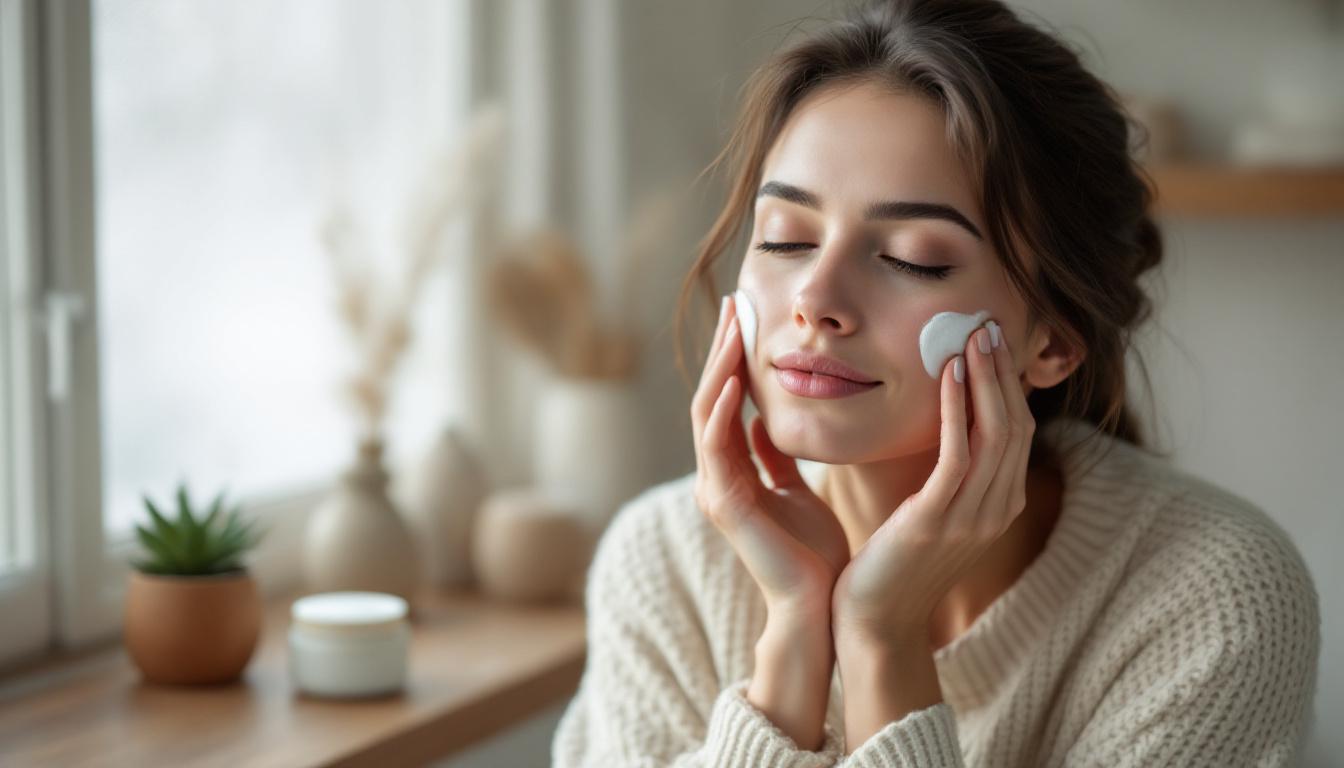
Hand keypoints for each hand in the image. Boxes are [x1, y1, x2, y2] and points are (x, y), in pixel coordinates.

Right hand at [691, 294, 850, 618]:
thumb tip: (765, 423)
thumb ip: (776, 459)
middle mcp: (717, 477)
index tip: (747, 316)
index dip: (734, 358)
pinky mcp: (726, 505)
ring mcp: (715, 490)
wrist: (818, 605)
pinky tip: (735, 382)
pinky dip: (723, 412)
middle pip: (711, 398)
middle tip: (734, 304)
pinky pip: (717, 448)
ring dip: (720, 369)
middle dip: (722, 350)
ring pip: (708, 415)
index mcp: (734, 472)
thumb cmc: (813, 553)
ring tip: (733, 328)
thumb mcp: (797, 491)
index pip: (728, 401)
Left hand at [830, 322, 1035, 644]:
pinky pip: (958, 453)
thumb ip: (947, 474)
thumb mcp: (931, 511)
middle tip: (987, 324)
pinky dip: (958, 409)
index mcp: (999, 505)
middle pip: (1015, 424)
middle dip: (1003, 371)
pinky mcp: (938, 520)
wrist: (875, 622)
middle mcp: (997, 509)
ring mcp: (973, 517)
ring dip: (985, 378)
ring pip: (995, 432)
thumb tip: (945, 425)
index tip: (992, 341)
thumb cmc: (893, 563)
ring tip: (972, 336)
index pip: (1017, 430)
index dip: (1008, 383)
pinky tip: (948, 374)